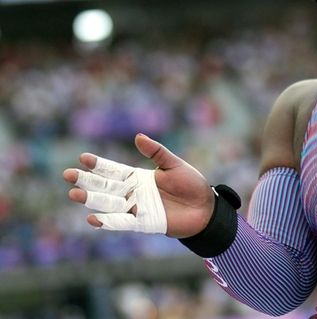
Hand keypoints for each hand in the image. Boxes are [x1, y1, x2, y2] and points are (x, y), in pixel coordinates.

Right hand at [62, 133, 214, 237]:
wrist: (206, 208)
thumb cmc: (191, 184)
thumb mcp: (174, 165)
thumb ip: (156, 152)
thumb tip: (138, 136)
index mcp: (139, 177)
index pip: (114, 170)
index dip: (99, 165)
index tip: (83, 158)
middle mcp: (134, 192)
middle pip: (105, 187)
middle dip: (87, 181)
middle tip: (67, 175)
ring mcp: (137, 208)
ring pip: (109, 204)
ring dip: (91, 200)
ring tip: (74, 194)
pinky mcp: (143, 223)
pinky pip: (122, 223)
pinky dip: (108, 221)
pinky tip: (92, 218)